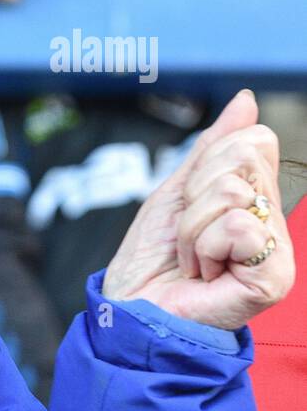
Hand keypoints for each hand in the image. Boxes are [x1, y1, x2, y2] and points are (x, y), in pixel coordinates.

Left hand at [103, 91, 294, 330]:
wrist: (132, 310)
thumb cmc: (150, 260)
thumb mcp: (176, 193)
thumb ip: (212, 149)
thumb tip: (247, 100)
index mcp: (256, 199)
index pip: (253, 140)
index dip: (206, 165)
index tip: (188, 206)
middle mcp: (275, 221)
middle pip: (243, 158)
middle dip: (194, 196)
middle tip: (187, 239)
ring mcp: (279, 250)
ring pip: (232, 191)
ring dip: (191, 228)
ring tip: (190, 260)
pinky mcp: (275, 277)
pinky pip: (236, 226)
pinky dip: (201, 248)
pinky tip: (202, 276)